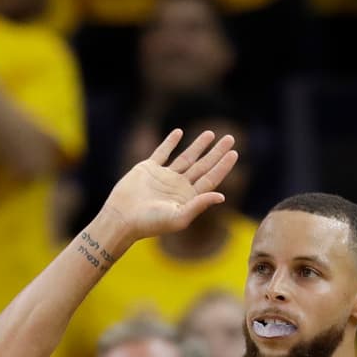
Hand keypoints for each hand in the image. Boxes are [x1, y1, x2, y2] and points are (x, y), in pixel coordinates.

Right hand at [101, 129, 237, 242]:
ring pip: (186, 157)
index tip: (234, 153)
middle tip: (230, 137)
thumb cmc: (149, 223)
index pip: (211, 179)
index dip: (223, 166)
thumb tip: (222, 196)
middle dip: (216, 152)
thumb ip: (199, 205)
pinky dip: (170, 142)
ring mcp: (163, 177)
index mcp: (187, 198)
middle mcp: (178, 187)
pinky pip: (162, 152)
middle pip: (203, 166)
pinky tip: (179, 133)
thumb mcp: (178, 217)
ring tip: (211, 133)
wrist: (121, 218)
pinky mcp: (148, 169)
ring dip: (198, 145)